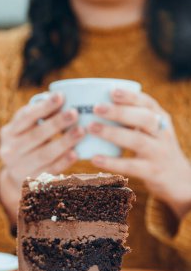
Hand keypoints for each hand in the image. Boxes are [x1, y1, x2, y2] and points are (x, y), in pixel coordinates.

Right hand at [0, 93, 84, 221]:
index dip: (43, 106)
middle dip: (56, 123)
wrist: (16, 177)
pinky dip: (63, 162)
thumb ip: (39, 117)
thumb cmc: (28, 145)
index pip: (25, 117)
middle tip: (75, 113)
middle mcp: (9, 151)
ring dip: (64, 142)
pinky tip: (75, 153)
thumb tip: (61, 98)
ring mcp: (19, 168)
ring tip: (81, 131)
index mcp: (8, 133)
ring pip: (44, 154)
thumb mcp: (26, 130)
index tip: (60, 96)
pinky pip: (50, 171)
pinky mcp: (32, 182)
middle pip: (36, 136)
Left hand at [87, 89, 190, 218]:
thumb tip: (96, 107)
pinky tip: (95, 158)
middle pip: (144, 119)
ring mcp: (159, 154)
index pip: (148, 103)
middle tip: (96, 107)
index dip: (130, 97)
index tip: (112, 91)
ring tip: (91, 128)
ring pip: (138, 141)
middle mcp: (162, 134)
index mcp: (160, 119)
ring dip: (113, 133)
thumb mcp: (151, 131)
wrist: (179, 180)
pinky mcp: (153, 172)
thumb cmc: (155, 150)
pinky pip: (131, 166)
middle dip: (120, 112)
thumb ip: (133, 119)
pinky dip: (112, 162)